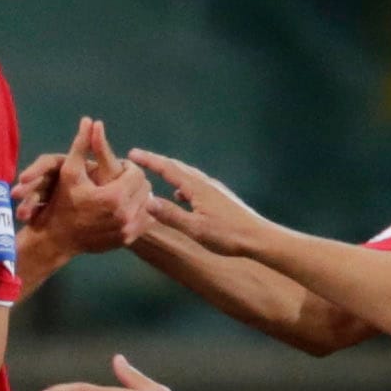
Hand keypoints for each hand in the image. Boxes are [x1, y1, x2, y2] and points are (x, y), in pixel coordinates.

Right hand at [18, 118, 153, 253]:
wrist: (58, 237)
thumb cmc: (62, 201)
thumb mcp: (69, 170)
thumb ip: (83, 145)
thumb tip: (90, 120)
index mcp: (114, 196)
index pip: (137, 173)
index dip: (129, 167)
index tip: (119, 166)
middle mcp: (126, 214)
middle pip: (145, 187)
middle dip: (134, 180)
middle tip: (120, 178)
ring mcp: (128, 229)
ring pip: (147, 203)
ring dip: (137, 194)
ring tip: (122, 191)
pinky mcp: (128, 239)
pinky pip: (144, 219)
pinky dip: (138, 211)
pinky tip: (123, 207)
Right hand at [126, 146, 272, 257]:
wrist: (259, 237)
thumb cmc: (227, 234)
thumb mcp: (194, 228)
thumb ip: (170, 214)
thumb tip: (147, 201)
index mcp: (196, 187)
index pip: (167, 168)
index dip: (148, 160)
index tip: (132, 153)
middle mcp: (205, 183)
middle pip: (177, 167)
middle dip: (157, 162)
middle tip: (140, 160)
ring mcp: (215, 189)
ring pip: (188, 175)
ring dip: (171, 172)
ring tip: (157, 173)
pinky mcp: (221, 197)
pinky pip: (196, 185)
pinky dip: (183, 185)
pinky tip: (182, 196)